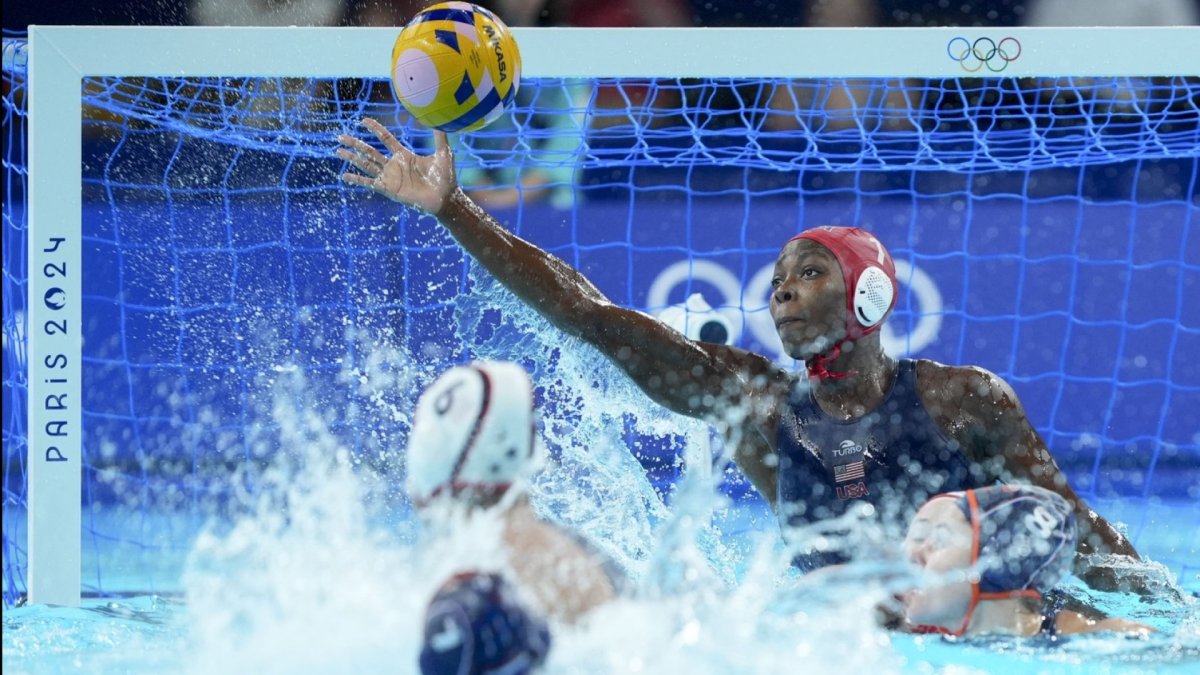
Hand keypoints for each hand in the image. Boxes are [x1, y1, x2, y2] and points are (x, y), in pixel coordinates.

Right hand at [336, 118, 456, 214]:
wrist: (445, 199)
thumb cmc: (445, 178)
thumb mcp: (443, 153)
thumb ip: (440, 137)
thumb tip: (440, 118)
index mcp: (404, 156)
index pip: (385, 139)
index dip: (375, 129)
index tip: (363, 120)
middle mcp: (394, 166)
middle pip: (370, 151)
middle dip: (355, 143)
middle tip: (340, 136)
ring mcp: (390, 178)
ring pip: (366, 165)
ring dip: (352, 158)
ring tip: (338, 150)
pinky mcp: (389, 189)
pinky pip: (370, 183)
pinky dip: (357, 180)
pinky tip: (344, 175)